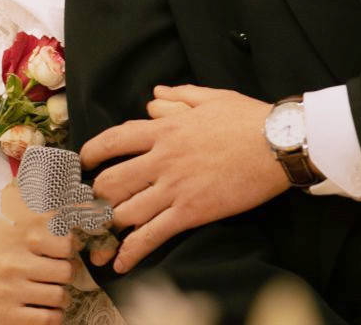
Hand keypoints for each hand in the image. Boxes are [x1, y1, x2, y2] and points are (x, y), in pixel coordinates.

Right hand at [0, 182, 76, 323]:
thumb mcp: (1, 219)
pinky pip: (48, 319)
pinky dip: (53, 316)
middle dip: (65, 273)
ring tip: (52, 291)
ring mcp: (11, 291)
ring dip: (60, 296)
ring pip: (60, 296)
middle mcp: (15, 263)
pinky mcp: (8, 317)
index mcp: (17, 236)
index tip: (63, 249)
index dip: (69, 246)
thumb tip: (77, 195)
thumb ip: (32, 204)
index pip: (65, 240)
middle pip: (66, 271)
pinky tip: (45, 309)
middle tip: (57, 273)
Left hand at [79, 84, 290, 273]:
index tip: (84, 160)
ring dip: (113, 222)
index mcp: (165, 130)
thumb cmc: (247, 118)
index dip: (92, 152)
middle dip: (97, 194)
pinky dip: (132, 252)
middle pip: (111, 181)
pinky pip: (153, 235)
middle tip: (94, 201)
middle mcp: (162, 159)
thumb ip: (178, 97)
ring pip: (126, 211)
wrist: (277, 144)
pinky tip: (120, 262)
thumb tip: (155, 97)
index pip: (114, 140)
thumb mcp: (210, 97)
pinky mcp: (191, 212)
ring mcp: (175, 188)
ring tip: (107, 229)